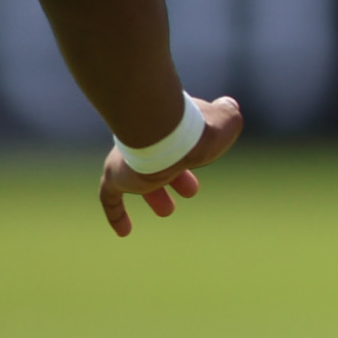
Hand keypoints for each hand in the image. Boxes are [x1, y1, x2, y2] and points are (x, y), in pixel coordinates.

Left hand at [96, 94, 244, 237]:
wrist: (165, 130)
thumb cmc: (197, 127)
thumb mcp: (225, 120)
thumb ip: (227, 114)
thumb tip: (227, 106)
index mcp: (168, 125)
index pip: (177, 137)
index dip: (192, 149)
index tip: (204, 154)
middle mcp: (145, 139)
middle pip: (158, 158)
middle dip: (174, 174)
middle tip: (191, 189)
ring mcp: (128, 158)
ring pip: (138, 178)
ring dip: (155, 193)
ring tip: (167, 210)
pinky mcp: (116, 176)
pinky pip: (110, 197)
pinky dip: (116, 213)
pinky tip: (124, 231)